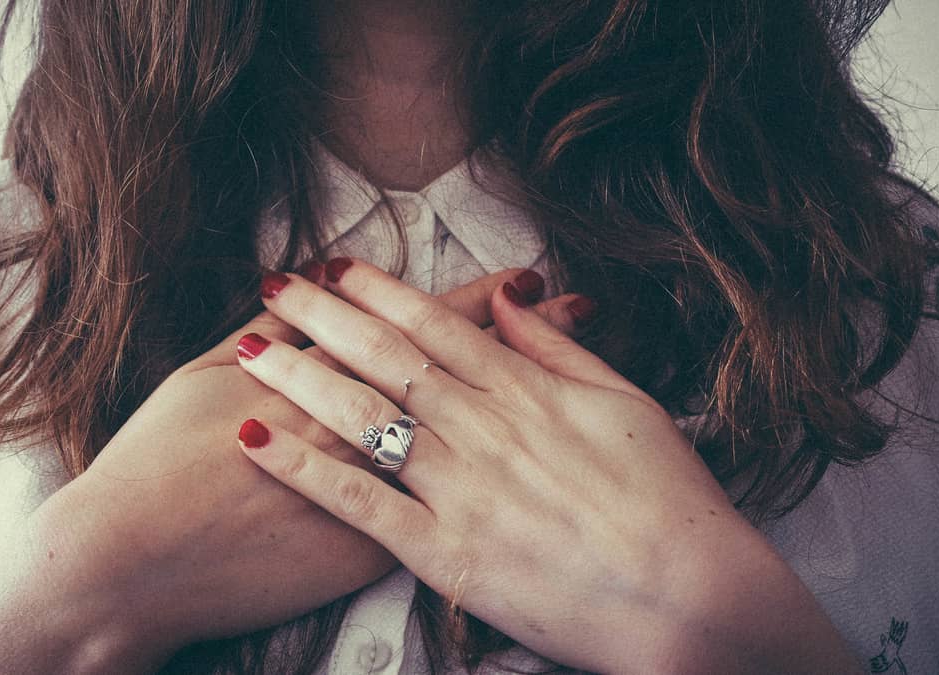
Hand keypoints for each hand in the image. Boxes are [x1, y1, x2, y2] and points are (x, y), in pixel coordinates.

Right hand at [0, 265, 589, 673]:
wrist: (130, 561)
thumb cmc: (155, 460)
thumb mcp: (201, 373)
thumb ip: (265, 331)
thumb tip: (304, 288)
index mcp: (324, 372)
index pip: (419, 325)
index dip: (479, 297)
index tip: (529, 276)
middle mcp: (359, 427)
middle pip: (460, 373)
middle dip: (523, 339)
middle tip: (576, 308)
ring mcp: (368, 493)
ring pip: (464, 440)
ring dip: (522, 405)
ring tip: (570, 384)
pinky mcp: (364, 550)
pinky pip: (435, 514)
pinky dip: (485, 485)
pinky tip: (521, 473)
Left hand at [233, 258, 861, 673]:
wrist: (690, 600)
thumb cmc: (670, 501)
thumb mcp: (628, 404)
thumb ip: (561, 350)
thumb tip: (514, 298)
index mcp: (527, 391)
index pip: (437, 325)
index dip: (380, 291)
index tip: (336, 266)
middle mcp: (484, 429)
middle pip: (386, 357)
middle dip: (323, 316)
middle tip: (273, 285)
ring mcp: (460, 489)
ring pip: (363, 417)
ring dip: (299, 375)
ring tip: (248, 345)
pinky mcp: (444, 552)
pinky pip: (359, 503)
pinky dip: (303, 470)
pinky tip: (254, 440)